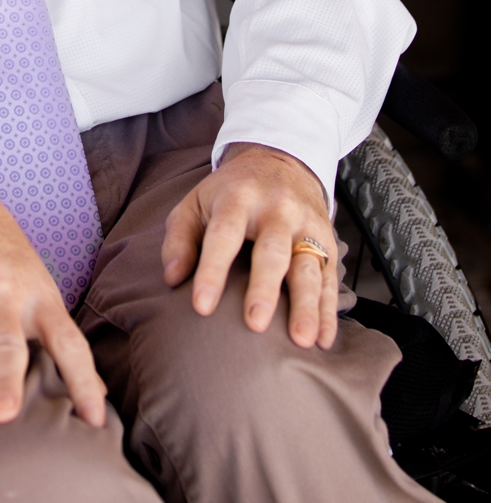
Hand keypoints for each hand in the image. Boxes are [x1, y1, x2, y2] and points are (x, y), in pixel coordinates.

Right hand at [0, 162, 108, 473]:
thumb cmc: (0, 253)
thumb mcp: (38, 282)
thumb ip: (54, 336)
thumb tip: (90, 398)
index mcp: (38, 297)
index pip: (69, 343)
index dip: (84, 381)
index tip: (96, 420)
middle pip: (0, 346)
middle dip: (4, 381)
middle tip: (4, 418)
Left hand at [161, 142, 339, 349]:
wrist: (280, 161)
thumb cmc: (229, 192)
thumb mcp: (195, 202)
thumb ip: (179, 238)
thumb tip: (172, 278)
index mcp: (237, 199)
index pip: (223, 236)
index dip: (211, 271)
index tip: (201, 306)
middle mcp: (277, 211)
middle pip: (272, 253)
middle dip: (264, 290)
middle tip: (255, 325)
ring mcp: (306, 226)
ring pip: (309, 268)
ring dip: (307, 306)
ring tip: (301, 341)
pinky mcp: (329, 241)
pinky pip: (330, 279)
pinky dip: (329, 311)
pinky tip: (324, 339)